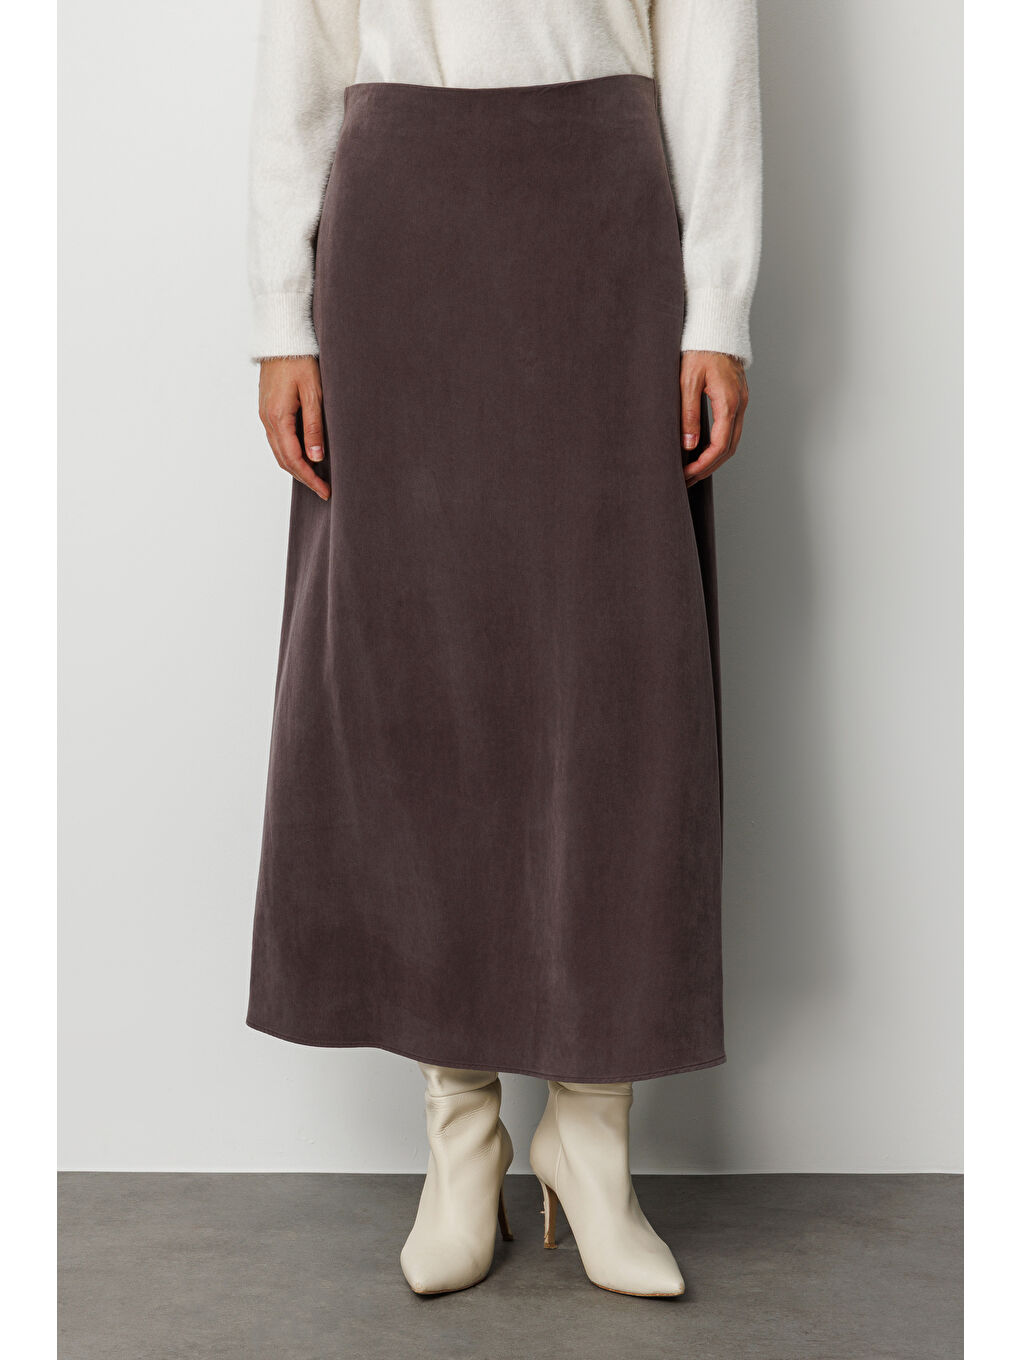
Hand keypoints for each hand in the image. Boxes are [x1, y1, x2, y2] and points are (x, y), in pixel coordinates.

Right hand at [258, 357, 329, 500]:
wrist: (282, 338)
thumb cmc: (301, 361)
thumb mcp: (314, 394)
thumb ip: (314, 427)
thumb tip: (316, 458)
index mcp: (278, 417)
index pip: (293, 458)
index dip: (310, 477)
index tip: (325, 490)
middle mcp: (267, 419)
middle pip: (283, 460)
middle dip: (303, 477)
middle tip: (323, 490)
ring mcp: (264, 415)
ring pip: (278, 451)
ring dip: (296, 467)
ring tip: (316, 476)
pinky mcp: (267, 410)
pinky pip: (277, 439)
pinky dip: (289, 453)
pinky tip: (304, 455)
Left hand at [680, 351, 749, 487]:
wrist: (715, 326)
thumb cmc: (699, 349)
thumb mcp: (687, 381)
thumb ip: (688, 414)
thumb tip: (689, 445)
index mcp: (729, 402)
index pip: (719, 445)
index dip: (703, 465)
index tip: (686, 474)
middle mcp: (739, 404)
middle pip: (729, 449)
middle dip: (708, 468)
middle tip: (687, 479)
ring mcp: (741, 402)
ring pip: (732, 441)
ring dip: (713, 459)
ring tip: (692, 470)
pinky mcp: (737, 398)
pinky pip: (731, 429)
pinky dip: (718, 445)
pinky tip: (702, 450)